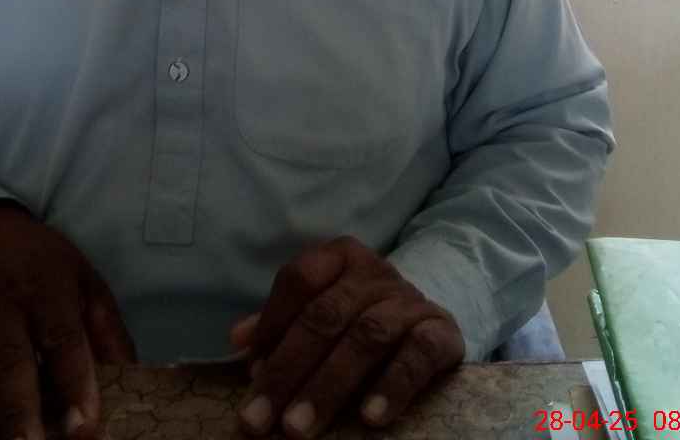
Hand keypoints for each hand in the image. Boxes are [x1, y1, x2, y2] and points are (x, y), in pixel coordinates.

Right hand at [0, 201, 135, 439]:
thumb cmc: (43, 266)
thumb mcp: (84, 281)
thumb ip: (107, 331)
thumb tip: (132, 379)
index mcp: (49, 293)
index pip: (64, 340)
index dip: (75, 383)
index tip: (84, 428)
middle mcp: (3, 306)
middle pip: (10, 362)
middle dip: (18, 411)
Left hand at [229, 236, 463, 437]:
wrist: (432, 318)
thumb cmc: (362, 316)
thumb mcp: (324, 309)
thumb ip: (282, 323)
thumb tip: (238, 341)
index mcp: (340, 257)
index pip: (300, 280)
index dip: (272, 322)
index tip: (250, 371)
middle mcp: (374, 272)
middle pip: (325, 315)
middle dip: (287, 369)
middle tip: (259, 418)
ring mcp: (409, 300)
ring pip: (365, 337)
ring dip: (328, 386)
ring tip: (298, 427)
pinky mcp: (441, 331)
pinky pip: (418, 354)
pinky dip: (392, 386)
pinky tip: (369, 418)